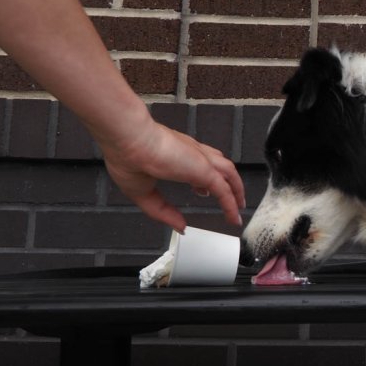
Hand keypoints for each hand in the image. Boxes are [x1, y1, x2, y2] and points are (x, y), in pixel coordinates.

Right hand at [99, 121, 246, 232]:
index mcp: (174, 153)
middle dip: (225, 181)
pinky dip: (231, 203)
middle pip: (217, 165)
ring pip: (227, 173)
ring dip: (236, 190)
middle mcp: (191, 153)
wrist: (128, 139)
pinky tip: (234, 216)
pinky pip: (225, 189)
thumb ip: (162, 211)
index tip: (201, 190)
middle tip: (231, 197)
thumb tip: (179, 226)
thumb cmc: (126, 157)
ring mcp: (200, 159)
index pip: (196, 163)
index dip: (201, 178)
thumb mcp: (142, 193)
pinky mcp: (205, 169)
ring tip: (239, 206)